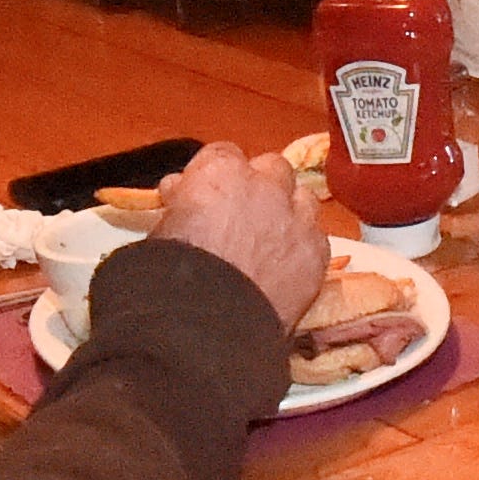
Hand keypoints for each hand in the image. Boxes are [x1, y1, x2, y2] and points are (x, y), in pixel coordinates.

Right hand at [150, 140, 325, 330]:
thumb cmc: (168, 277)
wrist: (205, 325)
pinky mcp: (317, 253)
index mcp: (221, 173)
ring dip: (289, 212)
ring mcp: (296, 218)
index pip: (224, 154)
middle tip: (244, 213)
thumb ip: (179, 202)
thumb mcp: (161, 228)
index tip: (208, 194)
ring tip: (272, 239)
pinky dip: (304, 247)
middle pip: (272, 168)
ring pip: (303, 199)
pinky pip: (317, 237)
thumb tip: (179, 191)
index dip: (216, 175)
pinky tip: (288, 268)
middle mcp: (265, 186)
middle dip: (260, 186)